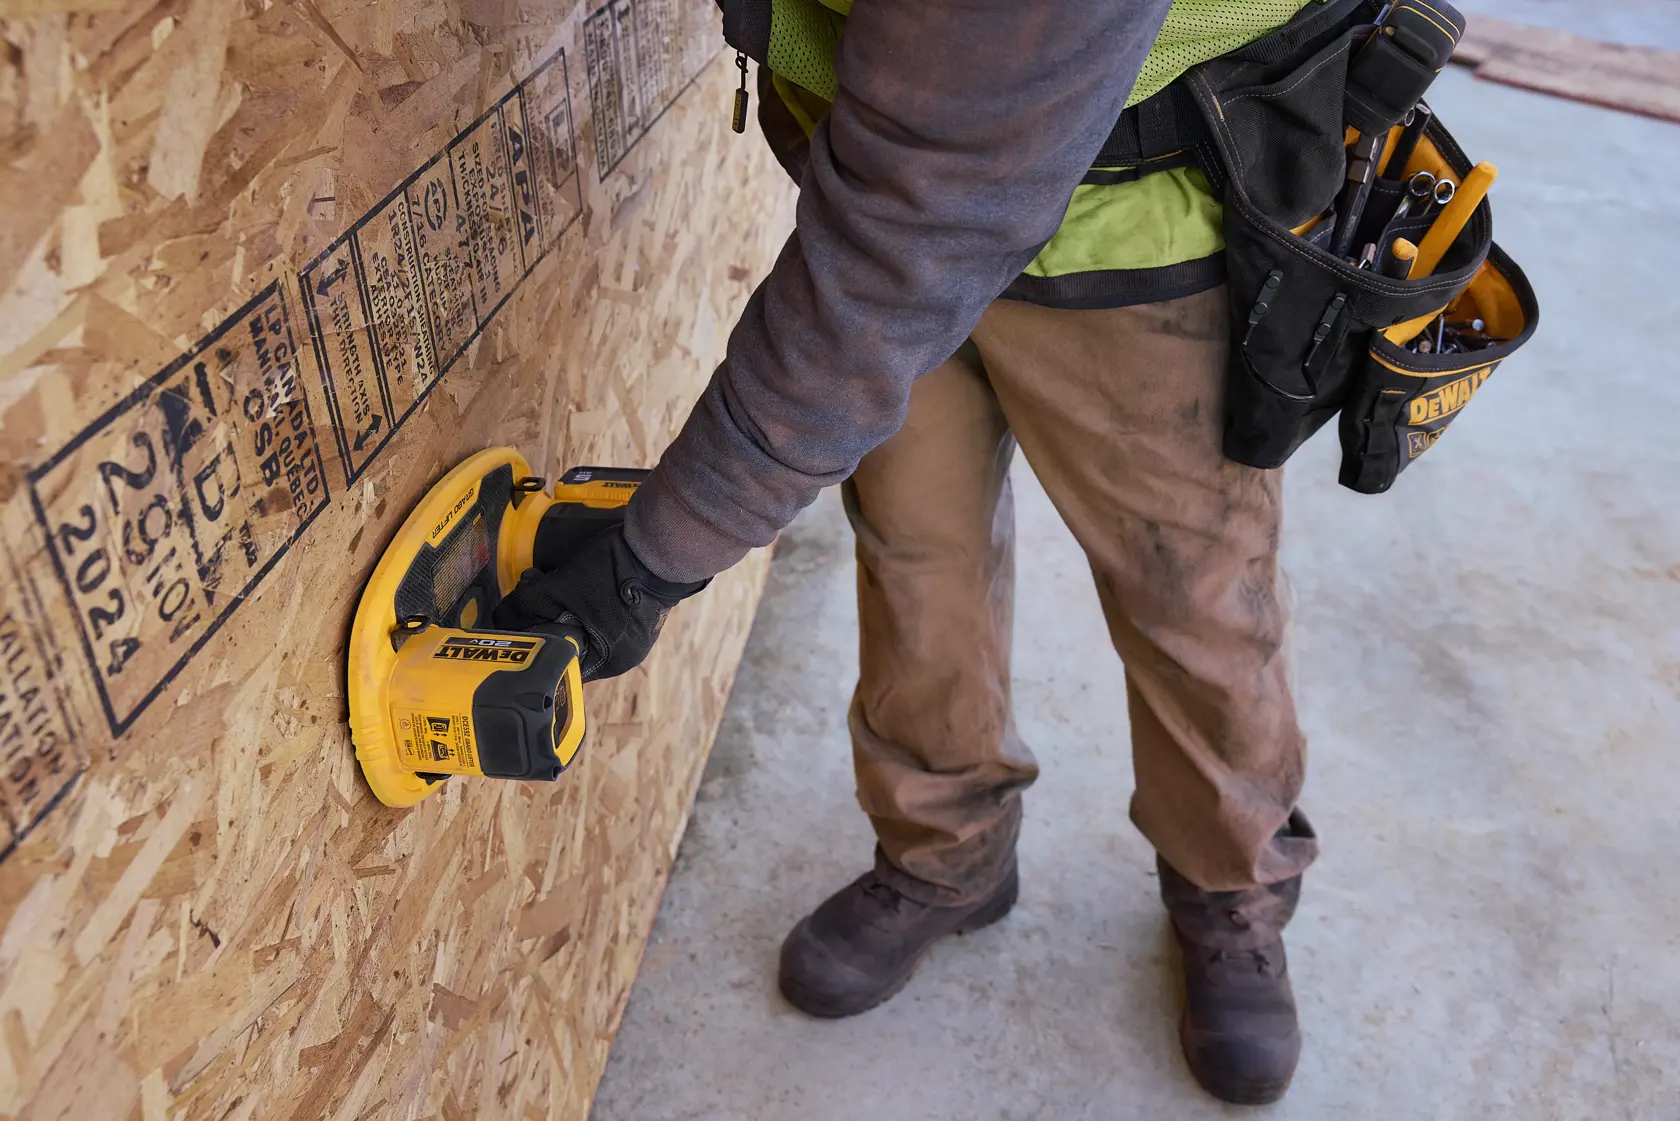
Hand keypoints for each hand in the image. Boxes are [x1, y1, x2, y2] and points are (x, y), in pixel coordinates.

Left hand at [491, 524, 708, 679]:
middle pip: (573, 644)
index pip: (562, 665)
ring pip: (588, 627)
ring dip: (566, 609)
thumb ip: (526, 605)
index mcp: (610, 661)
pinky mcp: (641, 611)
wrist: (660, 544)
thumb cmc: (613, 573)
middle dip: (548, 621)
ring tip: (550, 583)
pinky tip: (575, 580)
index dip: (537, 645)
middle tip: (532, 597)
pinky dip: (586, 602)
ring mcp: (637, 633)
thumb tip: (500, 619)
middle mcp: (625, 655)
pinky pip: (605, 614)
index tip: (521, 626)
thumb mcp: (560, 587)